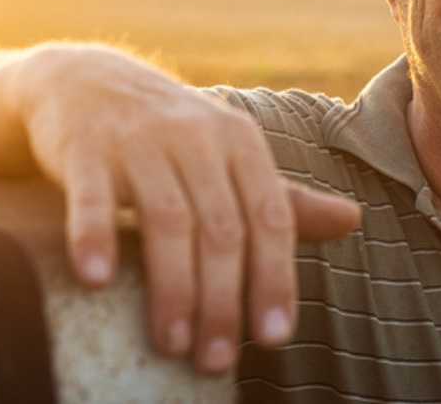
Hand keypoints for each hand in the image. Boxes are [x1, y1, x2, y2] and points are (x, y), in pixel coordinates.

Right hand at [12, 43, 360, 372]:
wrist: (85, 80)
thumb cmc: (170, 134)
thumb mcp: (230, 155)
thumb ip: (283, 198)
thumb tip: (354, 221)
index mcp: (241, 143)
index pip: (270, 219)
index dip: (275, 279)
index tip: (275, 338)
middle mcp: (197, 136)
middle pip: (221, 228)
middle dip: (222, 300)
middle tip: (216, 360)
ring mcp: (140, 140)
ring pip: (166, 219)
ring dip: (172, 287)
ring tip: (171, 344)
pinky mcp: (86, 146)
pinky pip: (93, 196)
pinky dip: (95, 236)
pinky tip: (96, 281)